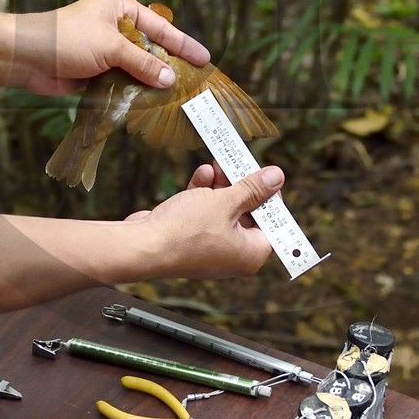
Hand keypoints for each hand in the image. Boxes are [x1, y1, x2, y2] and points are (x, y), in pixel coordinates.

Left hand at [7, 0, 209, 96]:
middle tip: (195, 81)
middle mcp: (116, 27)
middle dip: (169, 65)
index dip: (183, 44)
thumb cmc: (67, 39)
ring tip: (179, 97)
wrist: (27, 57)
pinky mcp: (97, 72)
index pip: (160, 27)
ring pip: (138, 68)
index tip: (204, 58)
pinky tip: (152, 104)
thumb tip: (170, 79)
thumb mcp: (111, 47)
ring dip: (152, 82)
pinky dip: (135, 92)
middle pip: (151, 48)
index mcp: (121, 9)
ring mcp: (106, 51)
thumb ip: (142, 63)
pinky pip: (123, 82)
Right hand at [123, 164, 284, 278]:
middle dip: (240, 186)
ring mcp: (210, 247)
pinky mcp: (190, 239)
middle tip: (238, 163)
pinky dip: (203, 194)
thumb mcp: (225, 202)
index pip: (272, 223)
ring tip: (217, 164)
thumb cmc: (184, 233)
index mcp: (250, 254)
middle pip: (247, 214)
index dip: (270, 197)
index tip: (266, 175)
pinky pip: (204, 214)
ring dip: (220, 185)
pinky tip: (201, 174)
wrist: (142, 246)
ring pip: (223, 210)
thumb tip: (275, 178)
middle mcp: (232, 255)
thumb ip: (252, 189)